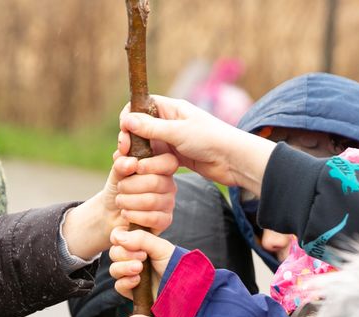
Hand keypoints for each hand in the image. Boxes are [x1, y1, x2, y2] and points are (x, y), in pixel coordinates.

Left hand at [60, 152, 178, 259]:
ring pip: (151, 201)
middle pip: (155, 182)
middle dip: (130, 185)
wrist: (111, 211)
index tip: (134, 168)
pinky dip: (133, 215)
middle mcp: (169, 184)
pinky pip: (153, 218)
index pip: (168, 162)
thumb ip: (122, 160)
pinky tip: (125, 213)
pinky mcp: (165, 220)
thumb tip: (131, 162)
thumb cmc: (118, 186)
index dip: (150, 165)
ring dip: (128, 201)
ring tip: (120, 200)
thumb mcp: (117, 170)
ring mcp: (169, 203)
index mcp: (162, 167)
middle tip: (120, 188)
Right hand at [108, 228, 175, 299]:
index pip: (119, 237)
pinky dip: (126, 282)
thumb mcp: (160, 247)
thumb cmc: (175, 265)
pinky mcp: (131, 290)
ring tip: (139, 269)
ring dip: (124, 267)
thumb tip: (118, 237)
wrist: (182, 289)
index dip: (118, 237)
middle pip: (114, 253)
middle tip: (143, 257)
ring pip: (114, 269)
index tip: (126, 241)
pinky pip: (118, 285)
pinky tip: (138, 280)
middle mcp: (133, 258)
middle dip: (124, 254)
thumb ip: (141, 238)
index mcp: (139, 244)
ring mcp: (131, 274)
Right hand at [118, 95, 275, 195]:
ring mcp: (173, 139)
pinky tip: (142, 170)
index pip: (141, 105)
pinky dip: (148, 162)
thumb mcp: (178, 132)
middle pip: (140, 126)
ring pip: (146, 143)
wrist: (234, 160)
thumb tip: (127, 120)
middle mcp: (170, 121)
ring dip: (137, 152)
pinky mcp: (176, 155)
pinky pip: (156, 157)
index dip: (129, 117)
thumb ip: (151, 127)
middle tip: (125, 152)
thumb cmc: (210, 140)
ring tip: (130, 163)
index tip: (125, 132)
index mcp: (172, 108)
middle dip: (130, 138)